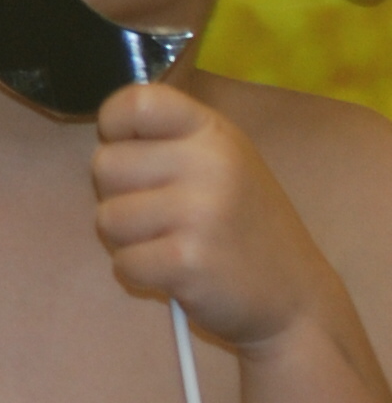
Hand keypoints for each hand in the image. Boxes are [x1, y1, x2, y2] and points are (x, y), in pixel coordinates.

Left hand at [94, 82, 330, 349]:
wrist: (296, 300)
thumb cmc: (242, 226)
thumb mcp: (222, 162)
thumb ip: (169, 138)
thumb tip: (105, 132)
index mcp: (213, 131)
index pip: (137, 102)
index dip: (115, 126)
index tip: (130, 150)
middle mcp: (209, 163)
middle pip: (105, 165)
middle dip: (120, 196)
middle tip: (163, 215)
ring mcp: (200, 212)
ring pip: (108, 218)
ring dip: (129, 240)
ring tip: (172, 244)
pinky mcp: (187, 260)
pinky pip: (124, 263)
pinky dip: (142, 275)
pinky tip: (178, 273)